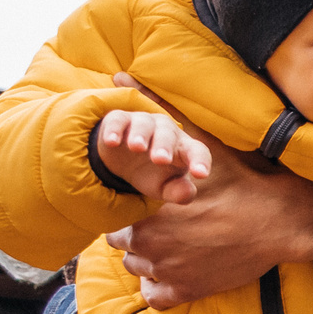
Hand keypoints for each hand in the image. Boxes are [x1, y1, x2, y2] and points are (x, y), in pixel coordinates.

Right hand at [95, 109, 211, 205]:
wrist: (124, 159)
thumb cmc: (153, 173)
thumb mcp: (165, 187)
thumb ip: (178, 192)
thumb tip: (187, 194)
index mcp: (183, 148)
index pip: (197, 151)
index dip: (200, 161)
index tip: (200, 175)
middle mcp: (165, 130)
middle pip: (168, 134)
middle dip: (164, 146)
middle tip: (161, 160)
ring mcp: (143, 122)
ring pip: (144, 124)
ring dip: (141, 135)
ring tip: (137, 147)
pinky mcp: (120, 120)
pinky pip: (118, 121)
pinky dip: (115, 130)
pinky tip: (112, 142)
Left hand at [103, 72, 312, 306]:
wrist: (280, 220)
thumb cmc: (240, 179)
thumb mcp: (196, 139)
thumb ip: (154, 109)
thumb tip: (120, 78)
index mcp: (145, 209)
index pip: (117, 215)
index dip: (135, 207)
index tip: (156, 204)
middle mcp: (148, 244)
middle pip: (122, 243)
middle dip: (139, 233)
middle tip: (168, 224)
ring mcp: (166, 271)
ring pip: (137, 268)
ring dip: (150, 258)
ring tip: (178, 243)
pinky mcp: (184, 291)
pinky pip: (155, 296)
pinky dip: (161, 285)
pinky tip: (180, 268)